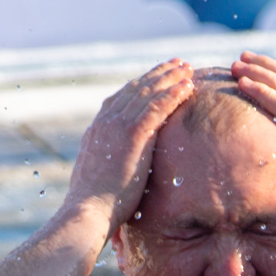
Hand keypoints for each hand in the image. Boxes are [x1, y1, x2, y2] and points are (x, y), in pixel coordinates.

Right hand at [66, 59, 194, 227]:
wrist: (88, 212)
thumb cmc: (95, 207)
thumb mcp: (100, 178)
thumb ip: (110, 166)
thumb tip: (117, 173)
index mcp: (97, 130)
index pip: (120, 99)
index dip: (141, 85)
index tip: (155, 78)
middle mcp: (105, 122)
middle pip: (135, 89)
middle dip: (157, 74)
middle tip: (176, 63)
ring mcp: (118, 126)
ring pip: (148, 92)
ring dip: (169, 77)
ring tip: (187, 68)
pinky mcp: (133, 134)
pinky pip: (157, 107)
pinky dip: (173, 93)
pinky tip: (187, 85)